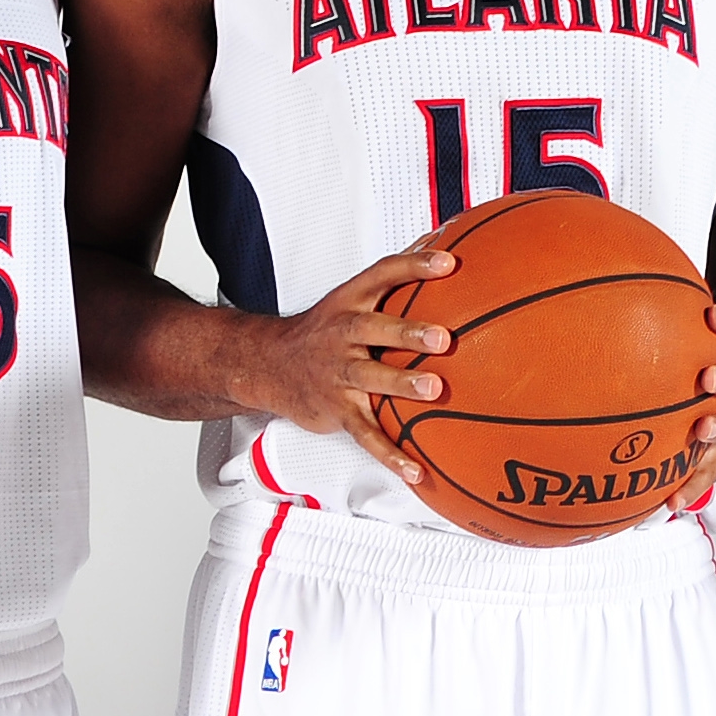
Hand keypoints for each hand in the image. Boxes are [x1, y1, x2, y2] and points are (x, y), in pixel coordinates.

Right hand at [223, 244, 454, 485]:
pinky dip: (391, 454)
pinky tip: (418, 468)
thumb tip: (445, 246)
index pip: (381, 275)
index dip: (412, 266)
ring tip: (435, 391)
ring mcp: (338, 374)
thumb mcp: (350, 298)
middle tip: (442, 338)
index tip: (447, 262)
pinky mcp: (338, 410)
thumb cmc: (323, 331)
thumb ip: (395, 280)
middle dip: (407, 332)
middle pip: (372, 329)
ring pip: (369, 380)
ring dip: (401, 386)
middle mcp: (341, 335)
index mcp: (348, 303)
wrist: (268, 365)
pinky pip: (366, 435)